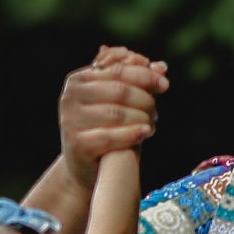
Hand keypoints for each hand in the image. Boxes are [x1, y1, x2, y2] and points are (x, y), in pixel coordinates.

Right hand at [60, 46, 167, 187]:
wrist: (84, 166)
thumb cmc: (103, 128)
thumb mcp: (116, 102)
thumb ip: (136, 81)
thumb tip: (162, 67)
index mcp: (78, 79)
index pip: (118, 70)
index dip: (144, 75)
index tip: (164, 84)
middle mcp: (70, 97)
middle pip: (119, 91)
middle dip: (144, 99)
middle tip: (156, 111)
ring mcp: (70, 120)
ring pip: (117, 113)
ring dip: (141, 117)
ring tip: (152, 123)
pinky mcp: (76, 143)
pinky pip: (110, 136)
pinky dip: (131, 133)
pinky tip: (146, 132)